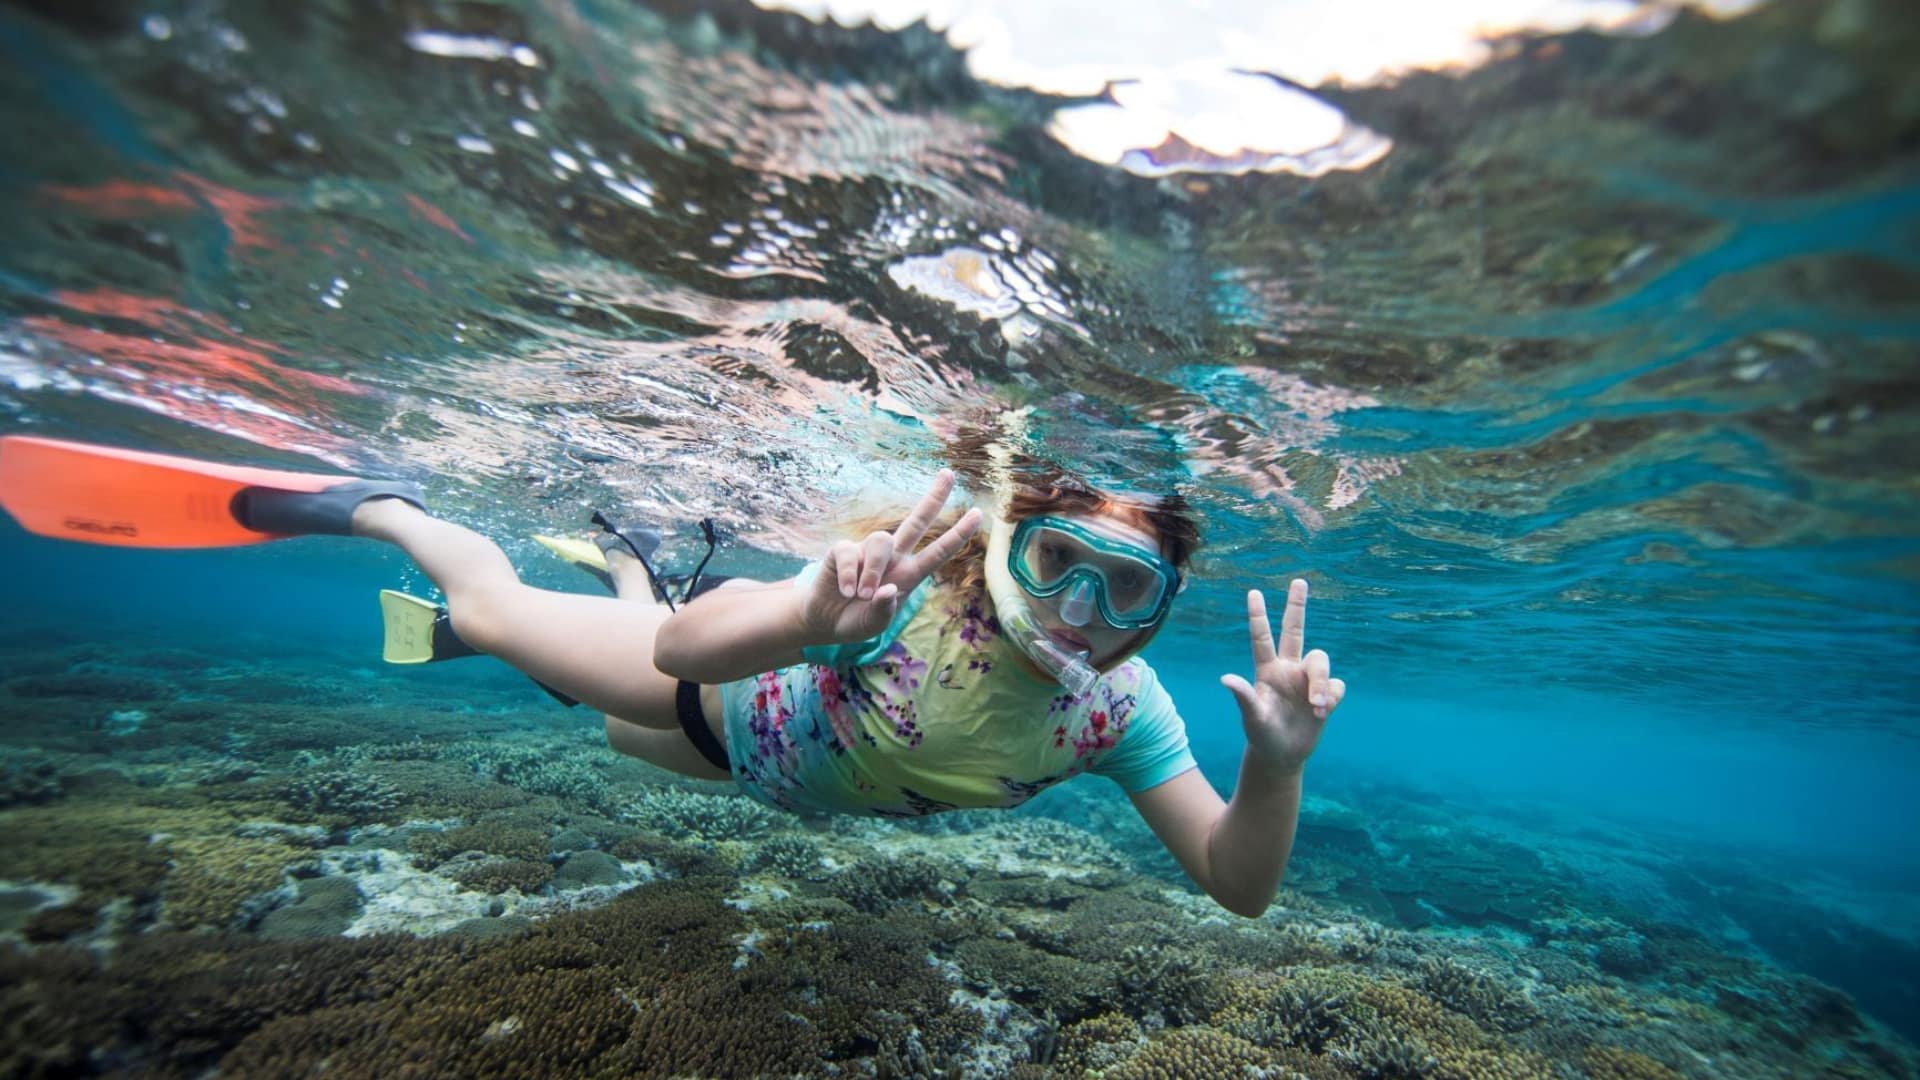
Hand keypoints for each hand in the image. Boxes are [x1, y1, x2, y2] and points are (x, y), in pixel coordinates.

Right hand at [802, 469, 981, 644]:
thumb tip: (889, 589)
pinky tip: (845, 591)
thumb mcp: (874, 624)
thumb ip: (884, 611)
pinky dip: (849, 574)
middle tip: (949, 473)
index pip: (938, 551)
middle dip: (934, 497)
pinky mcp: (842, 551)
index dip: (958, 534)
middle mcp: (892, 558)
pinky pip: (849, 553)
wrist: (824, 622)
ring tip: (862, 595)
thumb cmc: (855, 620)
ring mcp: (867, 551)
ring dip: (873, 570)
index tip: (979, 514)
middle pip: (917, 521)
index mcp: (909, 574)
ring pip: (882, 541)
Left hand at [1220, 579, 1345, 772]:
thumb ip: (1244, 697)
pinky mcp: (1325, 693)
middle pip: (1295, 630)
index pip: (1261, 639)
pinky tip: (1322, 713)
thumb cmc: (1261, 734)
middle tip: (1299, 581)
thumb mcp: (1252, 718)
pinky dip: (1331, 698)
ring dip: (1320, 682)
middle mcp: (1288, 669)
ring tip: (1316, 707)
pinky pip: (1336, 685)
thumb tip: (1226, 678)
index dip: (1258, 616)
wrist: (1282, 754)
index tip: (1253, 592)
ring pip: (1321, 660)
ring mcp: (1307, 680)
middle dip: (1297, 606)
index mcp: (1267, 671)